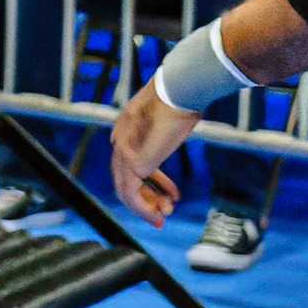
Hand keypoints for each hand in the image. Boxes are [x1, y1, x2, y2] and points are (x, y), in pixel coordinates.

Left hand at [106, 82, 197, 224]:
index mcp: (128, 126)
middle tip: (165, 211)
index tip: (171, 194)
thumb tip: (187, 117)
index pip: (133, 161)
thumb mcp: (172, 114)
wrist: (177, 89)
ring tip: (164, 217)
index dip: (153, 182)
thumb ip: (169, 125)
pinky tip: (158, 216)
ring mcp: (123, 149)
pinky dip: (143, 208)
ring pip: (126, 189)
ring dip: (146, 207)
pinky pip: (130, 193)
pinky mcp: (130, 160)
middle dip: (147, 197)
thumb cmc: (181, 97)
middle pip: (127, 177)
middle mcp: (120, 138)